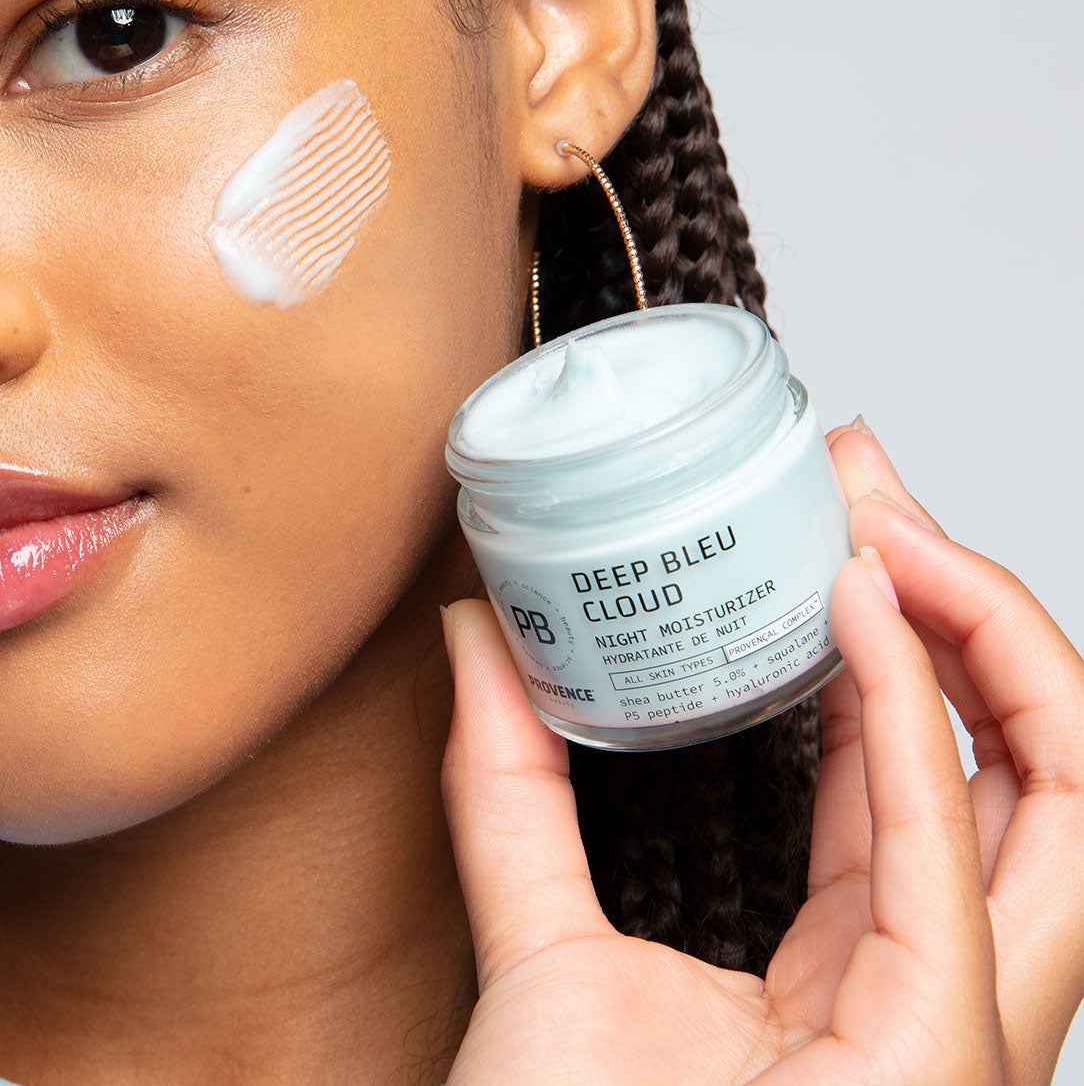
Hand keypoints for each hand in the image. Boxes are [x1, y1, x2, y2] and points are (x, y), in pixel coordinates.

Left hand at [439, 421, 1083, 1085]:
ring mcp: (950, 1031)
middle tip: (866, 474)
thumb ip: (510, 788)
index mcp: (863, 968)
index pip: (932, 770)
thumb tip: (476, 630)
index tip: (829, 506)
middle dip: (966, 598)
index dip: (903, 628)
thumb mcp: (537, 945)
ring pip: (1061, 805)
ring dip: (983, 631)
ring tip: (880, 512)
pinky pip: (956, 866)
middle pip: (1028, 766)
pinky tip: (865, 605)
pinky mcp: (930, 1059)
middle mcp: (933, 990)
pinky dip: (921, 717)